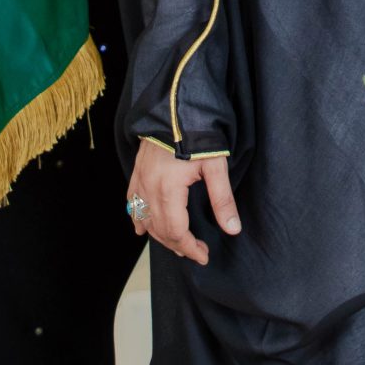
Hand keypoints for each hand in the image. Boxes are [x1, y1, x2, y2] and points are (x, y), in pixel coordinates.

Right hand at [126, 144, 240, 264]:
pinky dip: (138, 219)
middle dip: (178, 245)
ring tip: (177, 244)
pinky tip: (142, 229)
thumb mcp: (215, 166)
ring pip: (144, 220)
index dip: (189, 248)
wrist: (174, 108)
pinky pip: (131, 203)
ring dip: (160, 236)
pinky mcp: (136, 173)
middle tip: (196, 252)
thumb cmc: (196, 134)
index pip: (176, 232)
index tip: (203, 256)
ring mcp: (139, 181)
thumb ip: (222, 199)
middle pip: (160, 230)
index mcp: (168, 190)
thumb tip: (232, 229)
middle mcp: (149, 190)